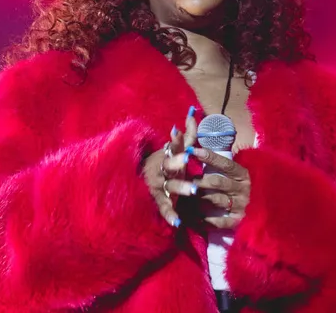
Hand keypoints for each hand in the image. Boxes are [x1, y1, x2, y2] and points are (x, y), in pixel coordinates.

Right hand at [142, 107, 198, 226]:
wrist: (143, 176)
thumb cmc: (166, 160)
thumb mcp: (175, 147)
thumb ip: (187, 133)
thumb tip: (193, 113)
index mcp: (167, 155)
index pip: (171, 148)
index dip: (176, 145)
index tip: (182, 143)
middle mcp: (162, 169)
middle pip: (170, 166)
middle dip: (179, 164)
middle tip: (190, 164)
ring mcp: (160, 185)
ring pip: (170, 187)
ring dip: (181, 188)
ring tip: (193, 191)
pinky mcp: (159, 199)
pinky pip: (164, 208)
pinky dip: (170, 215)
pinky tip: (178, 223)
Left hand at [192, 148, 250, 228]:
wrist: (258, 211)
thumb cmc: (238, 188)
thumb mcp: (233, 175)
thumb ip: (219, 164)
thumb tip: (200, 148)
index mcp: (242, 175)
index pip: (225, 164)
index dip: (209, 157)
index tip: (193, 151)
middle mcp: (242, 189)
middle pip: (217, 182)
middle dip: (199, 181)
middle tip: (185, 181)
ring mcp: (240, 205)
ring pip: (215, 200)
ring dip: (199, 199)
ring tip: (187, 198)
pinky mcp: (237, 222)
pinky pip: (218, 221)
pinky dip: (206, 219)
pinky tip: (196, 217)